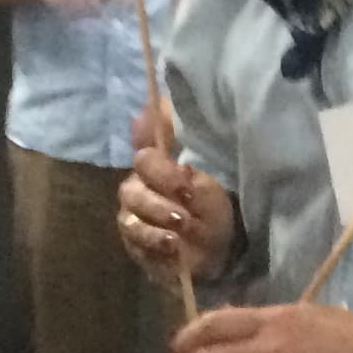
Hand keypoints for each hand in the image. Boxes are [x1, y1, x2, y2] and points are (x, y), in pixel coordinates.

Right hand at [119, 147, 235, 283]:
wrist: (222, 247)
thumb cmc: (212, 206)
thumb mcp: (206, 172)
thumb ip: (177, 141)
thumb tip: (150, 105)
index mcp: (153, 169)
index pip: (143, 158)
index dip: (162, 171)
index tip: (187, 180)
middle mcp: (137, 191)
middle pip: (131, 191)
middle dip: (159, 200)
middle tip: (185, 210)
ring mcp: (133, 219)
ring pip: (130, 219)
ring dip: (156, 224)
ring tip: (180, 231)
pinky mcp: (135, 247)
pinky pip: (135, 245)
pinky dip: (154, 244)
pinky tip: (172, 246)